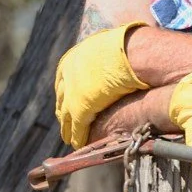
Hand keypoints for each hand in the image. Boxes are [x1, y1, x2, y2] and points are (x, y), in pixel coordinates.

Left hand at [54, 23, 149, 148]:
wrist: (130, 53)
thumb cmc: (128, 48)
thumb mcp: (109, 46)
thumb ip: (106, 55)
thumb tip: (119, 52)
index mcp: (72, 60)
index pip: (63, 80)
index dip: (65, 92)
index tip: (65, 100)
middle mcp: (68, 76)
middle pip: (62, 98)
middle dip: (63, 110)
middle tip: (64, 121)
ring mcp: (72, 93)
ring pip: (65, 116)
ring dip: (67, 128)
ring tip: (68, 137)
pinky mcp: (80, 108)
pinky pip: (76, 127)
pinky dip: (77, 136)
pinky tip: (78, 144)